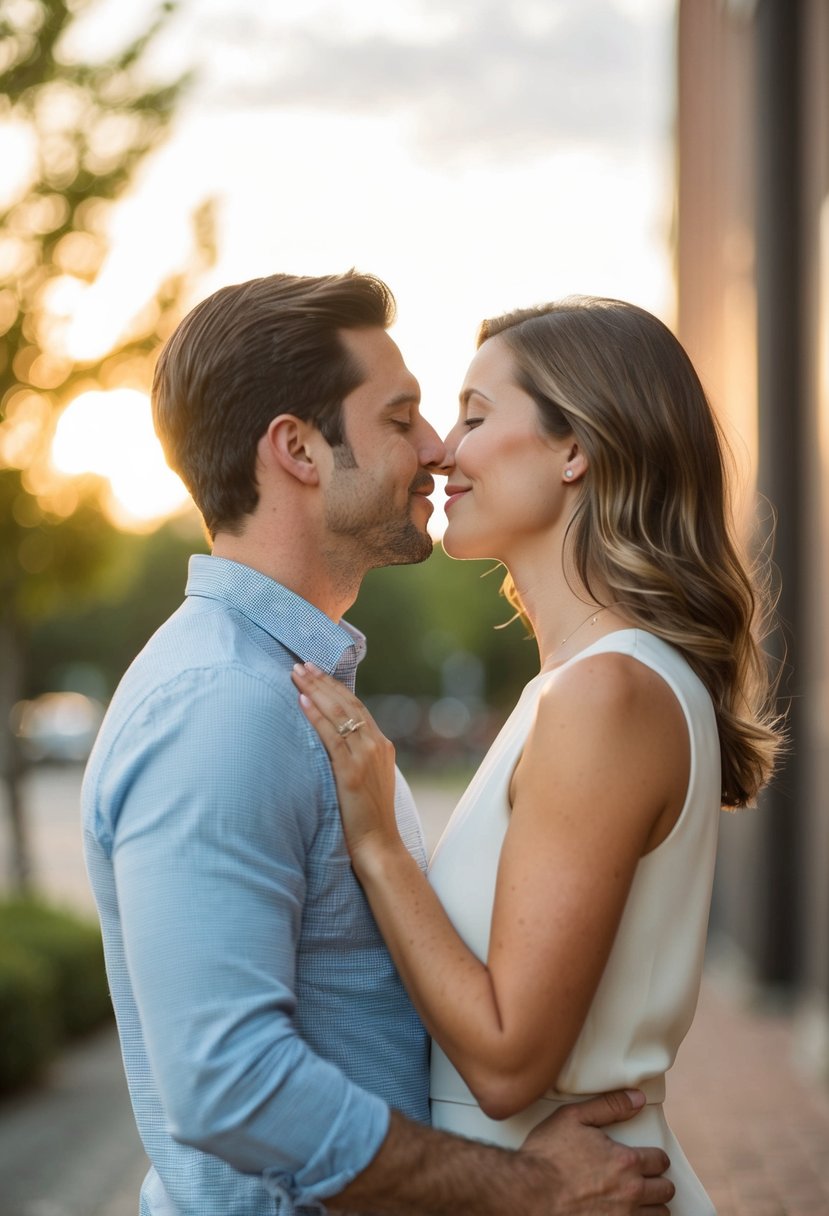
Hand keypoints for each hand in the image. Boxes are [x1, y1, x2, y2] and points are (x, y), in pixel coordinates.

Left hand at [291, 663, 400, 862]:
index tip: (316, 672)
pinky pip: (331, 737)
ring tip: (297, 674)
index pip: (357, 707)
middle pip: (347, 703)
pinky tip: (302, 701)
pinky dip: (316, 716)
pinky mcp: (351, 771)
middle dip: (323, 681)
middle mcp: (377, 745)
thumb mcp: (367, 781)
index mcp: (382, 746)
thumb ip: (355, 759)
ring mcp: (366, 757)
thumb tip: (332, 746)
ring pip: (339, 714)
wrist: (380, 846)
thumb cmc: (368, 820)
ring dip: (316, 690)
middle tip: (302, 663)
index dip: (335, 687)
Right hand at [521, 1090, 673, 1215]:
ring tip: (639, 1200)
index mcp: (625, 1161)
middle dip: (657, 1182)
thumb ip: (609, 1106)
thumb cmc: (547, 1155)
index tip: (646, 1159)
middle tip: (644, 1179)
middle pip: (665, 1190)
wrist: (528, 1193)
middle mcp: (630, 1192)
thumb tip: (637, 1098)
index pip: (660, 1160)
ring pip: (659, 1214)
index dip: (654, 1157)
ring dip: (652, 1206)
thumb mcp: (573, 1117)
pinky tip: (626, 1213)